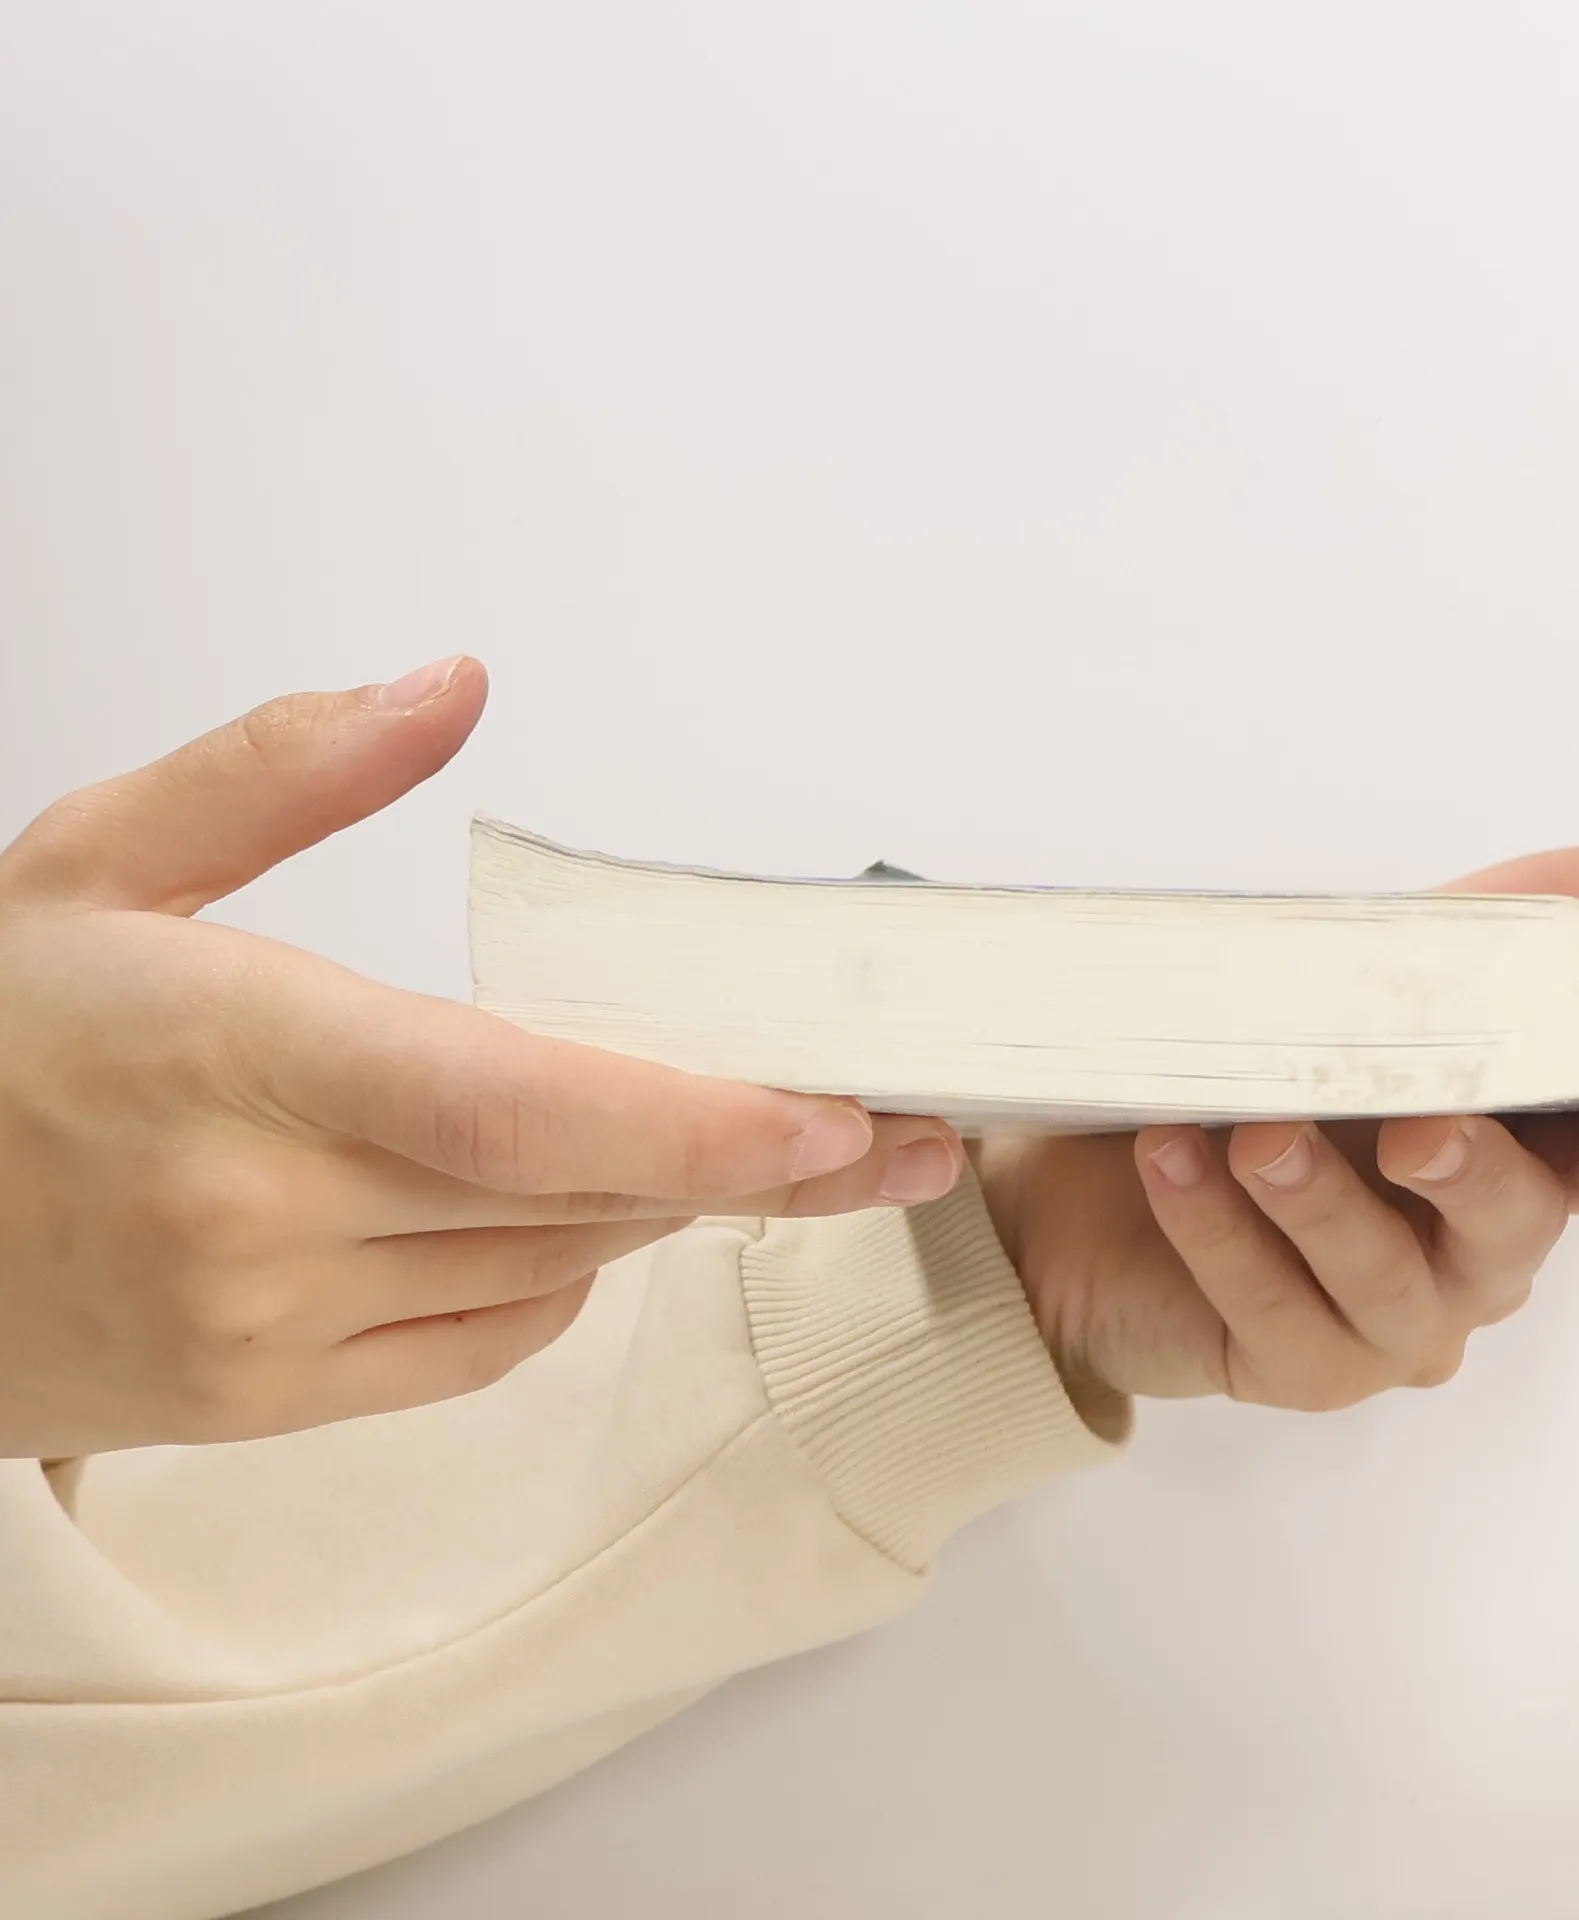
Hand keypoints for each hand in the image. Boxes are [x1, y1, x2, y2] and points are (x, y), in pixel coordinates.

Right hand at [0, 659, 960, 1458]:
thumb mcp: (98, 857)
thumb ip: (283, 767)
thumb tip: (450, 689)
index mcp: (230, 1053)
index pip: (513, 1111)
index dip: (696, 1124)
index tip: (833, 1117)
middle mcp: (254, 1213)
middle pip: (570, 1200)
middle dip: (746, 1166)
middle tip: (881, 1133)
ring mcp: (262, 1329)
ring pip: (543, 1272)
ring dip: (647, 1202)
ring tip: (721, 1139)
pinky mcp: (266, 1401)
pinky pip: (480, 1349)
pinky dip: (558, 1276)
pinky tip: (566, 1213)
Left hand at [972, 847, 1578, 1412]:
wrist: (1090, 1193)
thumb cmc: (1243, 1089)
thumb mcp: (1348, 993)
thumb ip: (1479, 937)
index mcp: (1504, 1162)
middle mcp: (1467, 1258)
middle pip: (1515, 1228)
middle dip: (1475, 1172)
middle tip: (1415, 1128)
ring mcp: (1388, 1326)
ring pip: (1384, 1279)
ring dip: (1318, 1200)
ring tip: (1253, 1135)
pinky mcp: (1297, 1368)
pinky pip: (1270, 1307)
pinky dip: (1218, 1230)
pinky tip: (1170, 1159)